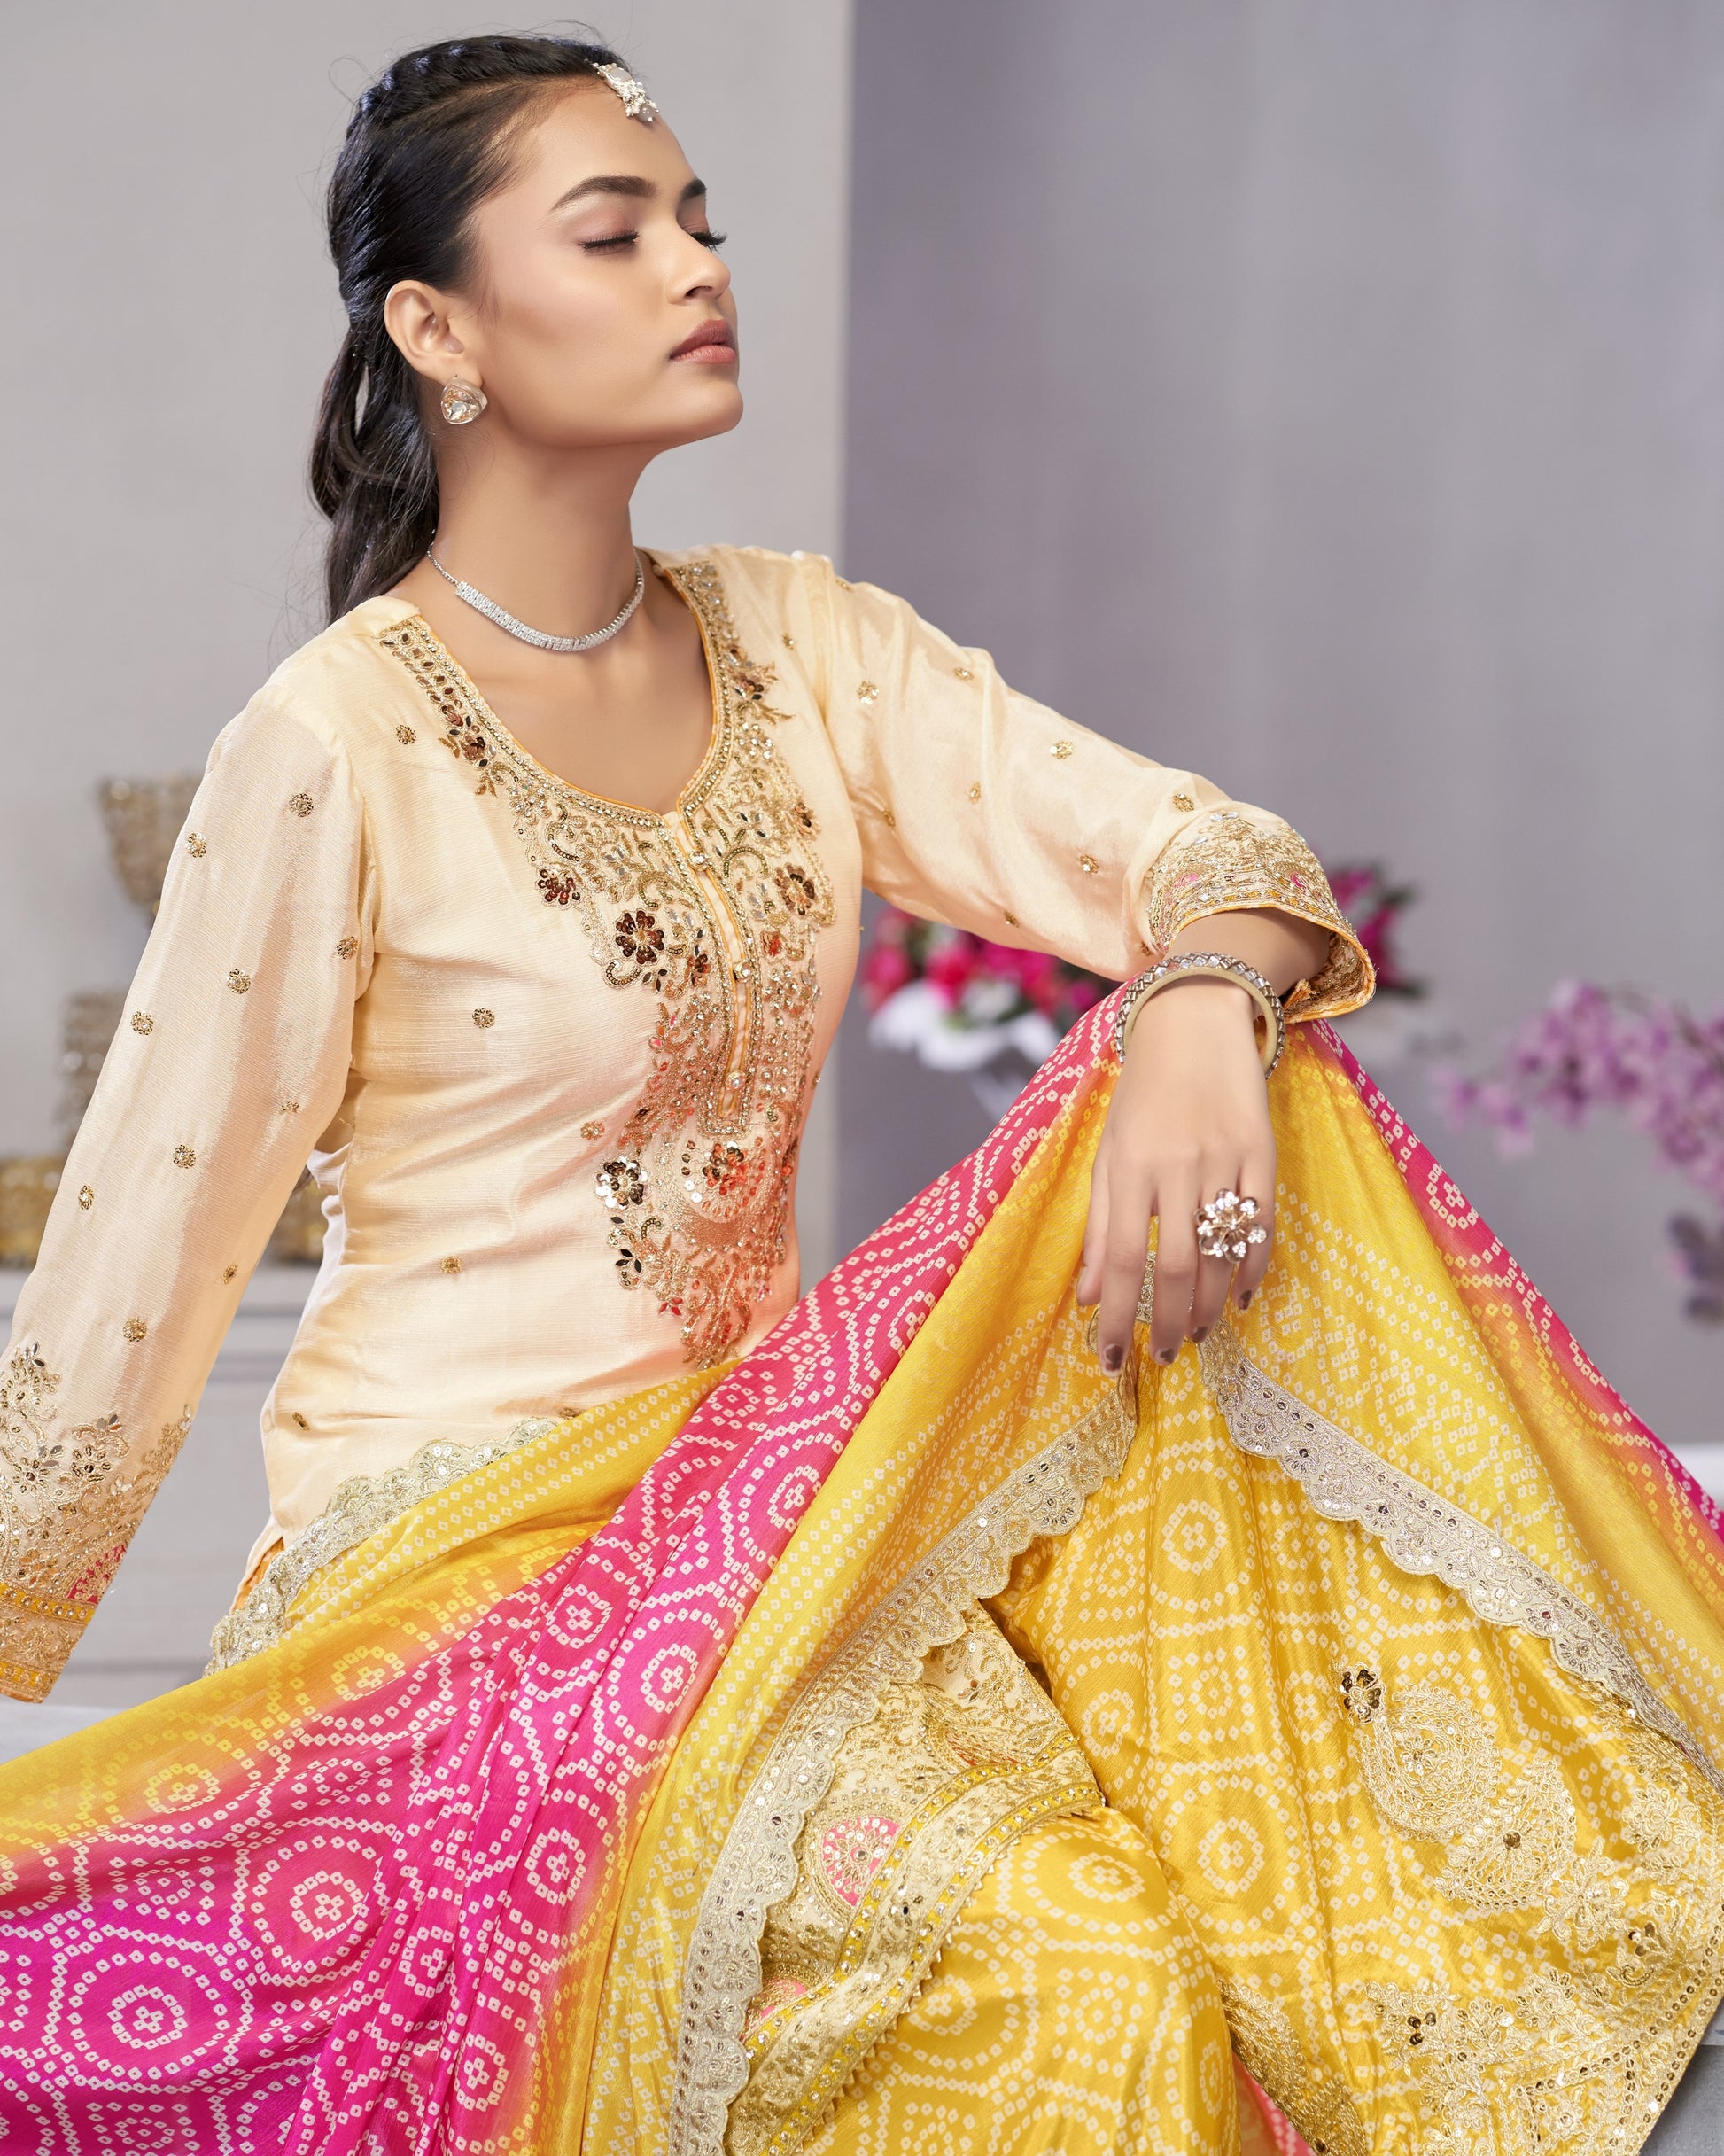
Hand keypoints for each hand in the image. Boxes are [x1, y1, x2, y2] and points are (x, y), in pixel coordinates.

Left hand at [1075, 977, 1275, 1370]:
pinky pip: (1263, 1226)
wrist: (1195, 1023)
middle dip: (1168, 1324)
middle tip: (1164, 1356)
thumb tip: (1088, 1296)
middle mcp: (1177, 1167)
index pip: (1123, 1261)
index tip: (1113, 1360)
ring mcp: (1226, 1160)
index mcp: (1130, 1168)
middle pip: (1176, 1267)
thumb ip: (1097, 1226)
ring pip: (1222, 1253)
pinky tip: (1242, 1298)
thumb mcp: (1108, 1154)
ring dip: (1210, 1306)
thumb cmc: (1142, 1095)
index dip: (1118, 1317)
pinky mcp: (1264, 1153)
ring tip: (1197, 1334)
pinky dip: (1254, 1269)